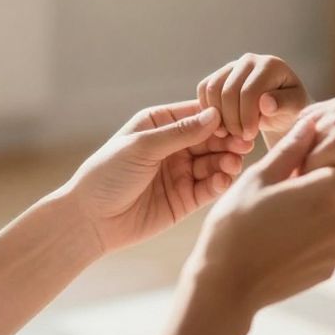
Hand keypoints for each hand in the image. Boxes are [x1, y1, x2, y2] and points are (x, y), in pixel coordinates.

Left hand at [67, 101, 244, 255]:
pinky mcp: (185, 199)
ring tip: (234, 163)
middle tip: (244, 142)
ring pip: (214, 162)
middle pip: (211, 138)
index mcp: (160, 124)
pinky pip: (210, 188)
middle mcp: (174, 146)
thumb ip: (180, 132)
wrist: (90, 220)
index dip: (219, 118)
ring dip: (228, 161)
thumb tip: (215, 115)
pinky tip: (223, 179)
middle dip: (229, 140)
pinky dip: (220, 183)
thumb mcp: (142, 146)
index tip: (237, 120)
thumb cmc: (107, 174)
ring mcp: (181, 172)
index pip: (197, 115)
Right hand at [184, 121, 334, 312]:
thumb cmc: (236, 224)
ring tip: (278, 219)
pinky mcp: (330, 268)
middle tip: (282, 194)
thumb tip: (312, 121)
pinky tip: (281, 241)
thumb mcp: (259, 177)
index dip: (323, 162)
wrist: (227, 284)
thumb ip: (291, 149)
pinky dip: (312, 238)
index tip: (295, 170)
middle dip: (320, 188)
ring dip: (317, 213)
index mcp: (328, 189)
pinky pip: (329, 242)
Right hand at [197, 53, 311, 146]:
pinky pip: (204, 88)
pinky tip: (221, 125)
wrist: (279, 109)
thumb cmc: (289, 110)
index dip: (246, 117)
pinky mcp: (219, 74)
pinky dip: (208, 109)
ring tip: (230, 134)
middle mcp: (250, 59)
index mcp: (271, 65)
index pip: (250, 91)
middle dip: (232, 119)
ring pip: (213, 89)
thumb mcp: (295, 110)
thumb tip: (266, 102)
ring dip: (218, 116)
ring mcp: (232, 65)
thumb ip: (284, 105)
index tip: (250, 137)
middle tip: (239, 138)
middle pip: (229, 91)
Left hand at [294, 98, 334, 202]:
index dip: (305, 159)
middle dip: (307, 169)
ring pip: (301, 159)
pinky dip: (324, 182)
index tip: (328, 173)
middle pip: (294, 146)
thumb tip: (282, 164)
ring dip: (316, 177)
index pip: (297, 134)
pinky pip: (310, 168)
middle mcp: (333, 108)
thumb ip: (323, 143)